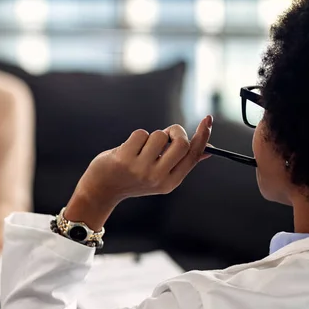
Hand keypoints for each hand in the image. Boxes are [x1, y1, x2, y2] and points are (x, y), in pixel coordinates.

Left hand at [65, 116, 212, 230]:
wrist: (102, 190)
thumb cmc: (133, 178)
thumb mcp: (159, 176)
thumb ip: (181, 163)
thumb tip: (207, 150)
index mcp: (170, 182)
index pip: (193, 155)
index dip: (202, 136)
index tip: (207, 119)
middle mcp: (158, 177)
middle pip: (181, 142)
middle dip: (175, 131)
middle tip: (167, 134)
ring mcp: (141, 169)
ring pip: (159, 135)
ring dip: (151, 136)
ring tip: (140, 149)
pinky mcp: (125, 159)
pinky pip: (141, 134)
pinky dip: (136, 137)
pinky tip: (128, 149)